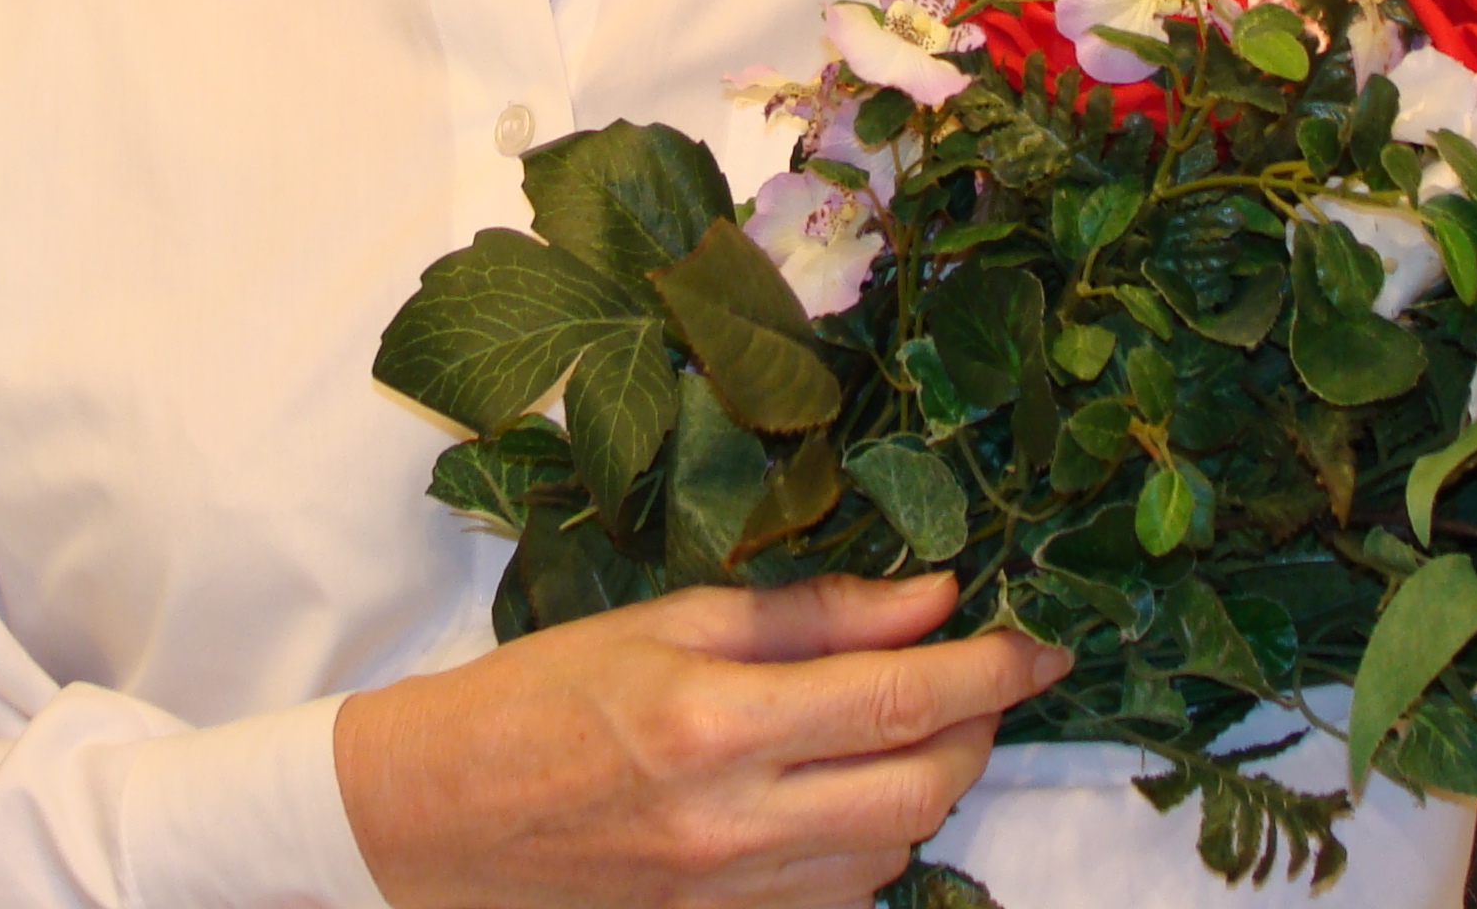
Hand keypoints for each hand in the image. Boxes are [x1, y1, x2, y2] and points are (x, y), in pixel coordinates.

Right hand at [333, 569, 1071, 908]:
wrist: (434, 818)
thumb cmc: (543, 695)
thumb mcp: (667, 622)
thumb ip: (810, 614)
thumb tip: (930, 597)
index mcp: (716, 724)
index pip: (900, 699)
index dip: (991, 669)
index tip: (1042, 642)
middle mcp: (735, 824)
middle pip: (924, 787)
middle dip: (979, 729)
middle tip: (984, 678)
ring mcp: (732, 895)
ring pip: (897, 846)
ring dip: (930, 783)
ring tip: (912, 723)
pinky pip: (844, 895)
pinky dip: (875, 840)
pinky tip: (852, 792)